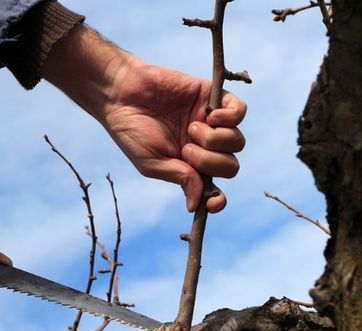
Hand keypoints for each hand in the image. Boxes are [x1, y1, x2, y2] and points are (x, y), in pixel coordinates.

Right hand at [41, 25, 245, 212]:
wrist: (121, 93)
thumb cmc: (131, 131)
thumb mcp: (151, 163)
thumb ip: (180, 179)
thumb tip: (197, 205)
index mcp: (189, 167)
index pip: (214, 189)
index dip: (218, 199)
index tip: (214, 201)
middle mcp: (204, 147)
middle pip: (230, 166)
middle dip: (211, 162)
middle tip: (186, 149)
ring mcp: (210, 122)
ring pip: (237, 141)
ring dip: (215, 140)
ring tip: (191, 128)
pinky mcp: (213, 97)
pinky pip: (240, 111)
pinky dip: (230, 117)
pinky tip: (210, 116)